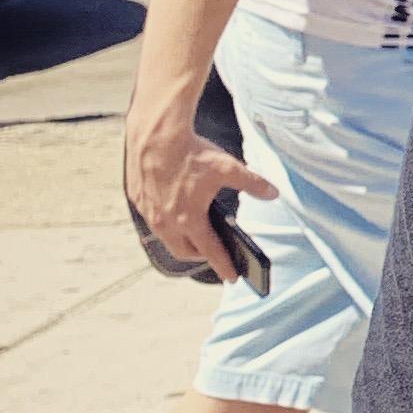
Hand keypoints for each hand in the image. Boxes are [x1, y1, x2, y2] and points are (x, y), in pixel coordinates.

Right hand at [123, 82, 275, 273]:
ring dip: (182, 241)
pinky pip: (153, 220)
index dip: (224, 266)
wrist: (155, 134)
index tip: (233, 278)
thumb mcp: (229, 167)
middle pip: (184, 251)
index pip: (211, 252)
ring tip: (196, 237)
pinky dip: (166, 224)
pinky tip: (175, 215)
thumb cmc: (192, 152)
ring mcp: (148, 211)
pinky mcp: (137, 198)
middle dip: (201, 256)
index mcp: (190, 219)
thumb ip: (253, 184)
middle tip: (215, 253)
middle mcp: (166, 221)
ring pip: (166, 237)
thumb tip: (274, 193)